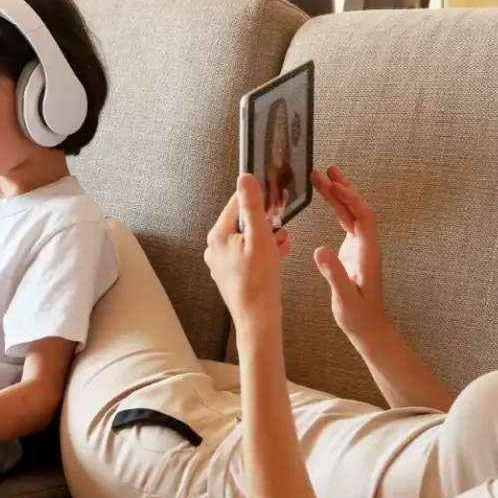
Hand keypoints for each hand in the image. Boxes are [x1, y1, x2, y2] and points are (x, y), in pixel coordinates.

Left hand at [206, 173, 288, 323]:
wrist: (258, 319)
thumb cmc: (259, 281)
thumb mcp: (260, 237)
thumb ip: (253, 206)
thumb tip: (245, 178)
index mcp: (217, 236)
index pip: (236, 204)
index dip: (257, 199)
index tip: (273, 199)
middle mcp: (215, 249)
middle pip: (242, 223)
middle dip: (265, 223)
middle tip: (280, 227)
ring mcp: (222, 263)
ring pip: (247, 240)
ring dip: (267, 238)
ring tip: (282, 243)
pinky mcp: (232, 275)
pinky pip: (248, 256)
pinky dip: (263, 253)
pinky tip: (279, 254)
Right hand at [309, 166, 391, 341]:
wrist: (369, 329)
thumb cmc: (358, 317)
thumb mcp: (344, 298)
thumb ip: (334, 273)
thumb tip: (320, 249)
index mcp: (367, 253)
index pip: (363, 217)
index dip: (350, 199)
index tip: (334, 184)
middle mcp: (367, 246)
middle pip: (358, 209)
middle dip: (343, 189)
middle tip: (325, 171)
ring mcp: (362, 248)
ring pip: (352, 214)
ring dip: (339, 196)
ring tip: (323, 178)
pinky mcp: (355, 252)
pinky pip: (348, 223)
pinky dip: (338, 209)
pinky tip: (328, 201)